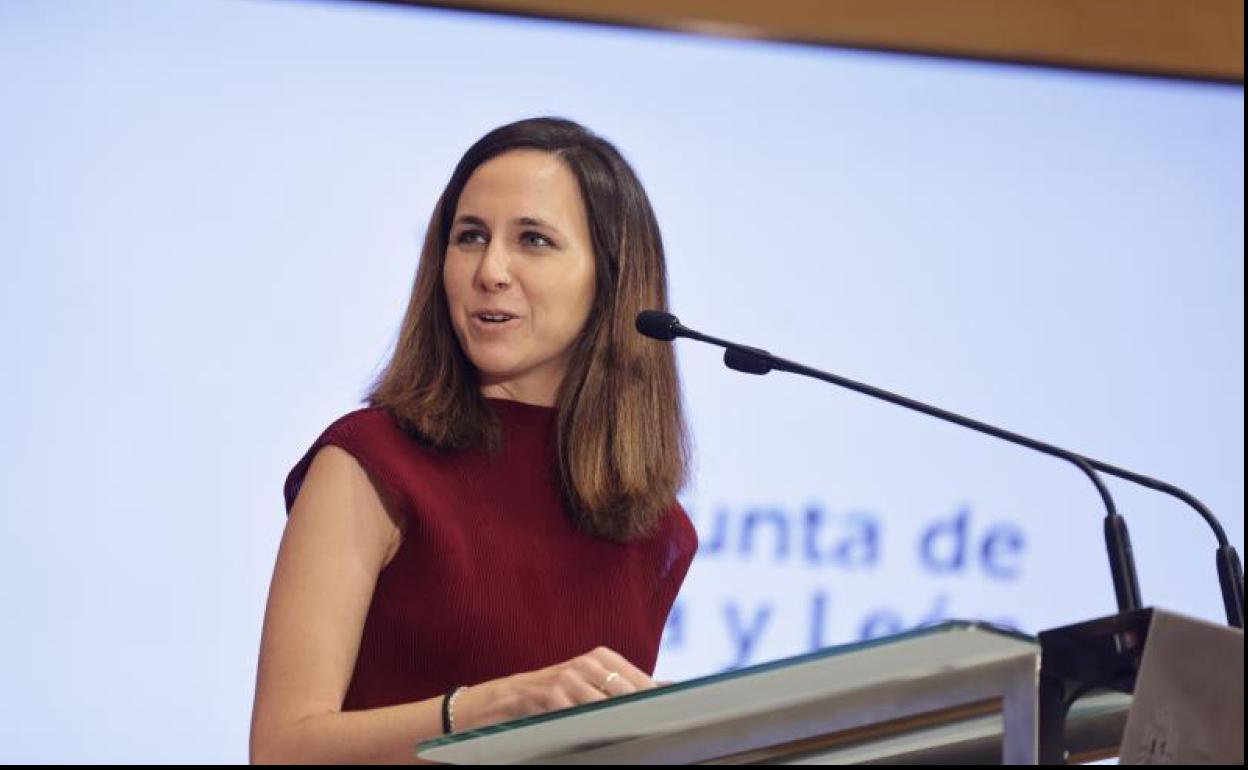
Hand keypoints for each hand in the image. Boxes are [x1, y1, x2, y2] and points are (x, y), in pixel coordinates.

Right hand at [454, 646, 655, 730]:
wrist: (502, 699)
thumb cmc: (551, 694)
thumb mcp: (588, 683)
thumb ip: (624, 685)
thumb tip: (668, 686)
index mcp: (601, 657)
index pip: (641, 681)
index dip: (655, 702)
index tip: (669, 718)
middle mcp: (586, 663)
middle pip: (628, 693)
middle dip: (641, 713)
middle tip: (651, 730)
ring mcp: (568, 677)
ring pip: (606, 705)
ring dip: (619, 723)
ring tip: (630, 735)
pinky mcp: (549, 695)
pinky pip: (578, 715)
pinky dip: (590, 728)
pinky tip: (596, 737)